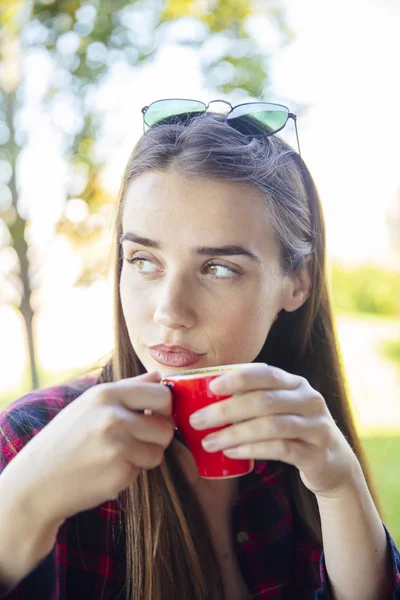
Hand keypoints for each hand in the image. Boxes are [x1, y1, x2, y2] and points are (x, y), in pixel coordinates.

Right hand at [2, 371, 173, 527]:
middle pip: (166, 425)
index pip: (161, 394)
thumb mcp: (91, 404)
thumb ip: (129, 388)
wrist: (36, 481)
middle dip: (159, 435)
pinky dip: (131, 473)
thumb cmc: (66, 440)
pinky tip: (107, 470)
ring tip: (118, 455)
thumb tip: (158, 375)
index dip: (163, 408)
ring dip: (145, 457)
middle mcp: (113, 416)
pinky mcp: (119, 472)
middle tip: (140, 440)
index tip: (153, 416)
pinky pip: (143, 470)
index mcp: (106, 394)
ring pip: (159, 451)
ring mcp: (117, 445)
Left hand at [189, 363, 360, 496]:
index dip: (238, 378)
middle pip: (264, 400)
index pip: (266, 373)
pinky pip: (280, 449)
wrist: (333, 464)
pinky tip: (231, 453)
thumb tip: (205, 398)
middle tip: (197, 420)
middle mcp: (309, 400)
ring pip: (270, 426)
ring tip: (208, 442)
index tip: (211, 387)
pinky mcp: (316, 453)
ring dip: (234, 433)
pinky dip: (252, 450)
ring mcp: (316, 426)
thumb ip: (253, 400)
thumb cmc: (293, 431)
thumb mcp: (280, 409)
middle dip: (226, 410)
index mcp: (296, 384)